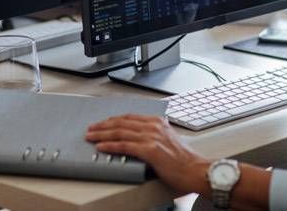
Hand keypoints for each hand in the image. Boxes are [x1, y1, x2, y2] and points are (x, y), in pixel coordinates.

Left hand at [86, 114, 210, 194]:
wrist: (195, 170)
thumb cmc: (183, 160)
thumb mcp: (167, 140)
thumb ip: (154, 135)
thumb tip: (137, 138)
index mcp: (157, 122)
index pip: (129, 117)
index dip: (113, 120)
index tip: (102, 123)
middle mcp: (154, 126)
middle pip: (122, 123)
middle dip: (103, 126)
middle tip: (91, 129)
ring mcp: (152, 137)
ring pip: (120, 133)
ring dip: (102, 135)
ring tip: (91, 137)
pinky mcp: (150, 150)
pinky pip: (125, 146)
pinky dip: (111, 146)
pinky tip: (101, 147)